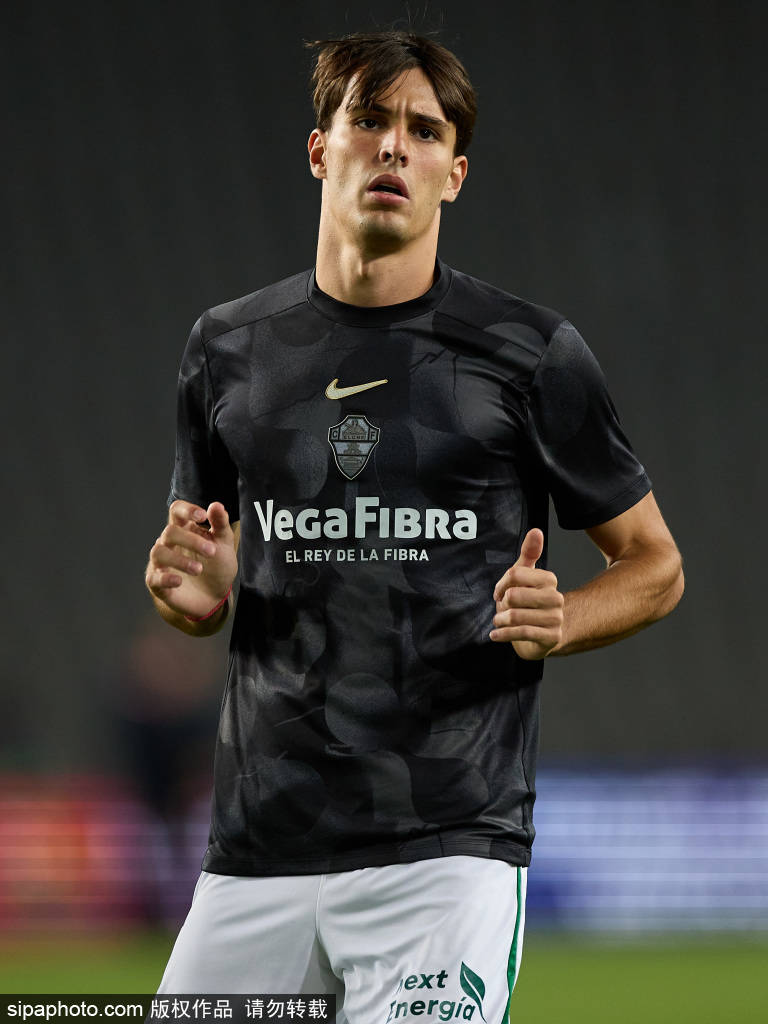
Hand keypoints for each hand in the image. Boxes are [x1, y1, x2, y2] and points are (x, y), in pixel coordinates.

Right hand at [146, 500, 237, 619]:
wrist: (214, 597)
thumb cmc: (217, 566)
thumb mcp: (224, 545)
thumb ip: (220, 525)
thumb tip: (217, 505)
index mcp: (184, 529)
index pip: (176, 510)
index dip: (186, 510)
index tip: (203, 516)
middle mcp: (168, 543)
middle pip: (170, 532)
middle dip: (191, 540)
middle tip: (212, 551)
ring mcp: (161, 563)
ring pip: (159, 553)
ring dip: (179, 560)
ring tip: (199, 569)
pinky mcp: (158, 584)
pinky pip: (154, 578)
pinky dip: (165, 579)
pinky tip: (179, 581)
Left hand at [490, 528, 563, 659]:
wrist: (543, 635)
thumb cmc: (529, 602)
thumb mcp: (526, 577)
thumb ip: (529, 553)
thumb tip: (536, 530)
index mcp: (549, 579)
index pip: (515, 574)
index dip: (501, 584)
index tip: (499, 592)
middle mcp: (556, 597)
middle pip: (514, 595)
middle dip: (502, 604)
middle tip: (502, 609)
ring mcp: (556, 618)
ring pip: (516, 616)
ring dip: (500, 620)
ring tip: (499, 621)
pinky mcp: (552, 637)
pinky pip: (522, 633)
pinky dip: (503, 634)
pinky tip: (495, 635)